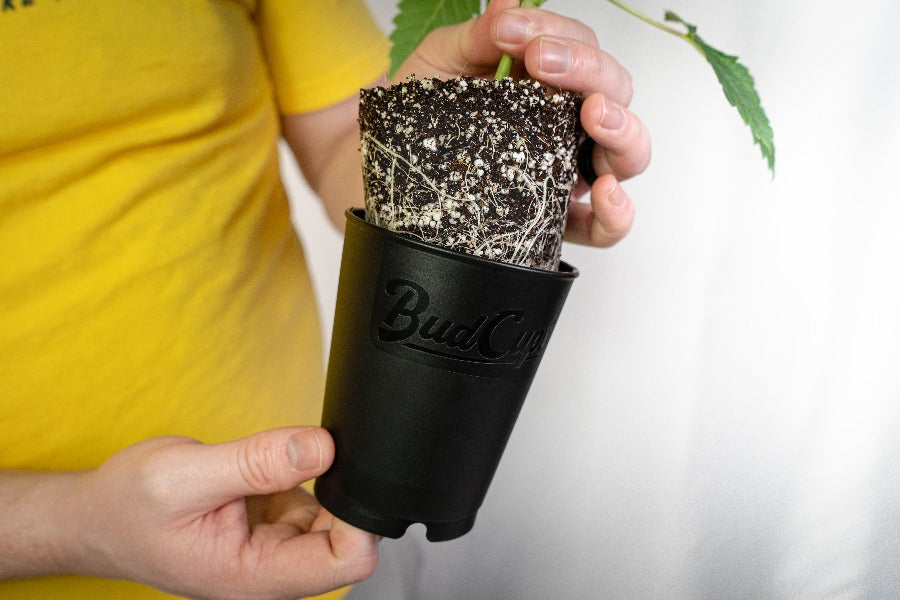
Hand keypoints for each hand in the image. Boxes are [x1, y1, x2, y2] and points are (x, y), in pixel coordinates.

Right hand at [70, 427, 377, 599]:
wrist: (99, 516)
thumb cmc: (128, 508)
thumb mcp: (185, 476)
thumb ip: (256, 462)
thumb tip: (321, 447)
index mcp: (254, 577)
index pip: (346, 559)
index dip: (356, 517)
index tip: (337, 472)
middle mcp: (272, 570)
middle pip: (346, 536)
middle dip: (332, 491)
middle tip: (287, 458)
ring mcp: (275, 548)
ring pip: (330, 511)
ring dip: (310, 479)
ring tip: (254, 468)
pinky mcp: (272, 525)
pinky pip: (309, 494)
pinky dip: (295, 472)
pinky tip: (257, 469)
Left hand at [395, 0, 650, 247]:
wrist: (387, 174)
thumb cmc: (420, 118)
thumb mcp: (441, 66)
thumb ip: (479, 36)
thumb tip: (508, 1)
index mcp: (547, 85)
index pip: (581, 49)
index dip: (558, 33)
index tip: (512, 29)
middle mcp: (565, 129)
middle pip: (614, 94)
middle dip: (590, 70)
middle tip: (543, 62)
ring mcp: (565, 176)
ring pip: (626, 155)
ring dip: (622, 130)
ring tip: (594, 115)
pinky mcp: (554, 224)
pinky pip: (605, 228)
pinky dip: (617, 212)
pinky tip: (604, 192)